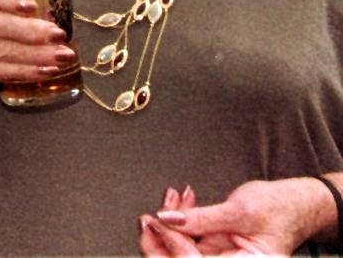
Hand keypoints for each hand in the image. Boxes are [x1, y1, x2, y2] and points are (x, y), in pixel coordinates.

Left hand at [145, 178, 336, 255]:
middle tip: (151, 215)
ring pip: (180, 249)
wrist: (295, 203)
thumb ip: (203, 218)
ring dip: (170, 222)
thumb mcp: (240, 211)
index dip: (171, 245)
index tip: (155, 221)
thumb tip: (166, 220)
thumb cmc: (280, 208)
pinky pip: (187, 239)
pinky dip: (179, 219)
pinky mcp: (213, 248)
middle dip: (163, 236)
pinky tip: (180, 200)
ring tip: (173, 197)